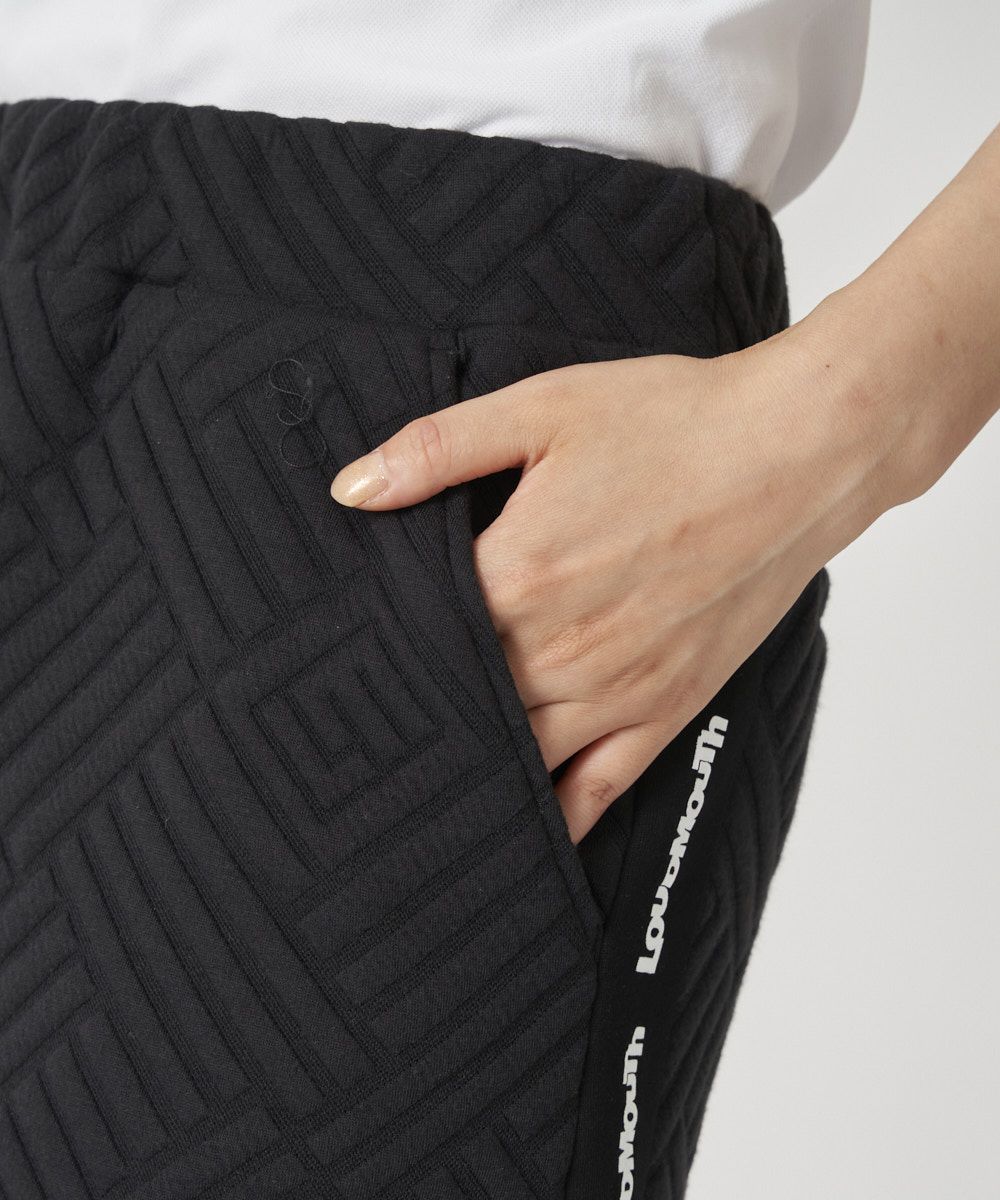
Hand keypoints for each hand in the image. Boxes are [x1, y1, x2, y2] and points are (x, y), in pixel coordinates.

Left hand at [329, 336, 908, 842]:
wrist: (798, 451)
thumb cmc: (676, 422)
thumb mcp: (543, 408)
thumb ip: (436, 451)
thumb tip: (350, 490)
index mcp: (519, 575)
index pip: (417, 635)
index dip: (378, 647)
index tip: (340, 662)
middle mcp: (561, 649)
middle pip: (461, 703)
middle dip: (415, 711)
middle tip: (363, 731)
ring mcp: (618, 689)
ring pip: (519, 754)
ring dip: (472, 766)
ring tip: (420, 786)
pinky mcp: (667, 706)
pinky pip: (599, 785)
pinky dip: (558, 815)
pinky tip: (524, 830)